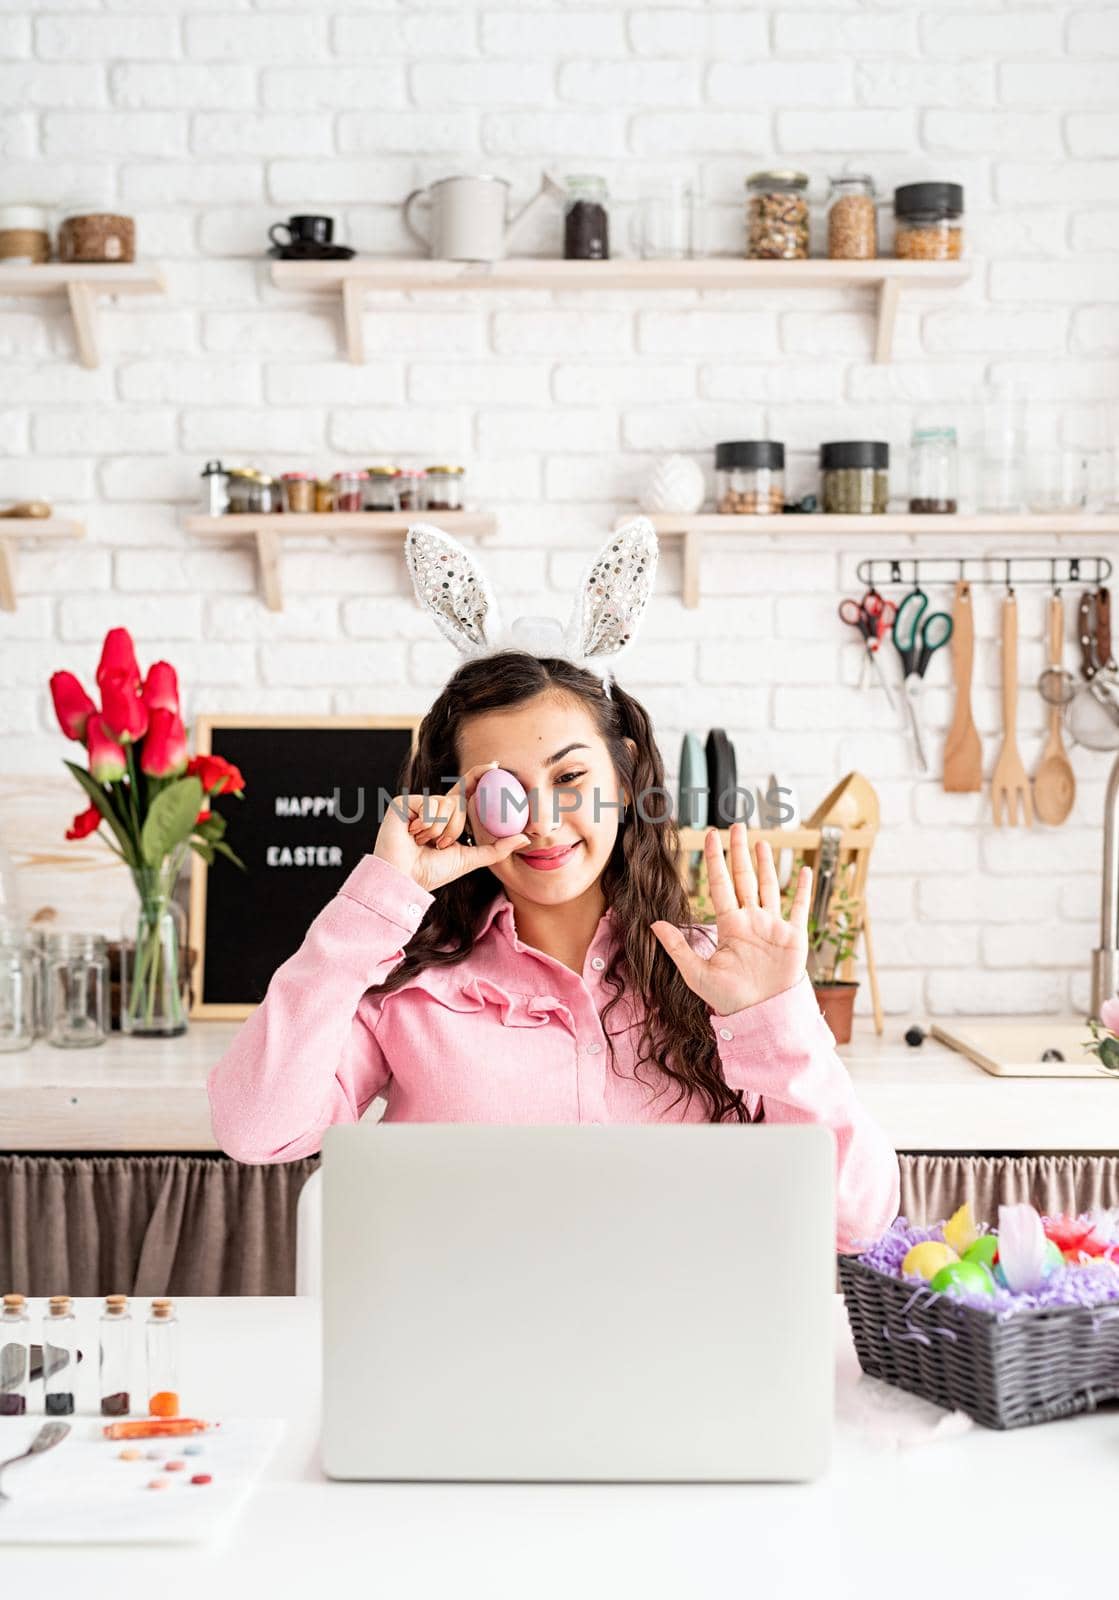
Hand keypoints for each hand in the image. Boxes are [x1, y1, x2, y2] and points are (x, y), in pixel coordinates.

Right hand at [375, 760, 529, 895]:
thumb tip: (525, 838)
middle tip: (438, 845)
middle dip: (454, 828)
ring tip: (423, 842)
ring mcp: (418, 803)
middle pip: (459, 801)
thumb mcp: (471, 858)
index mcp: (448, 815)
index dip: (479, 775)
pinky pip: (430, 805)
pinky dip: (426, 825)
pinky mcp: (404, 803)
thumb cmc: (432, 871)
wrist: (405, 878)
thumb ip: (497, 848)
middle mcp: (433, 806)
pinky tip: (412, 835)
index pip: (466, 790)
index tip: (496, 765)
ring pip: (445, 804)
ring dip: (439, 830)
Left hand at [650, 823, 812, 1016]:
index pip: (720, 884)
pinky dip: (803, 890)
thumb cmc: (728, 999)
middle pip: (744, 878)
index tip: (709, 835)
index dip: (716, 859)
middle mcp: (751, 920)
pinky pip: (799, 908)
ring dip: (766, 864)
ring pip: (769, 886)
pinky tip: (803, 870)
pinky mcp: (793, 937)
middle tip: (736, 825)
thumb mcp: (697, 973)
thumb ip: (678, 947)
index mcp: (729, 925)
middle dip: (739, 852)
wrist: (760, 1015)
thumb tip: (653, 923)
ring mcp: (773, 926)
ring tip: (762, 841)